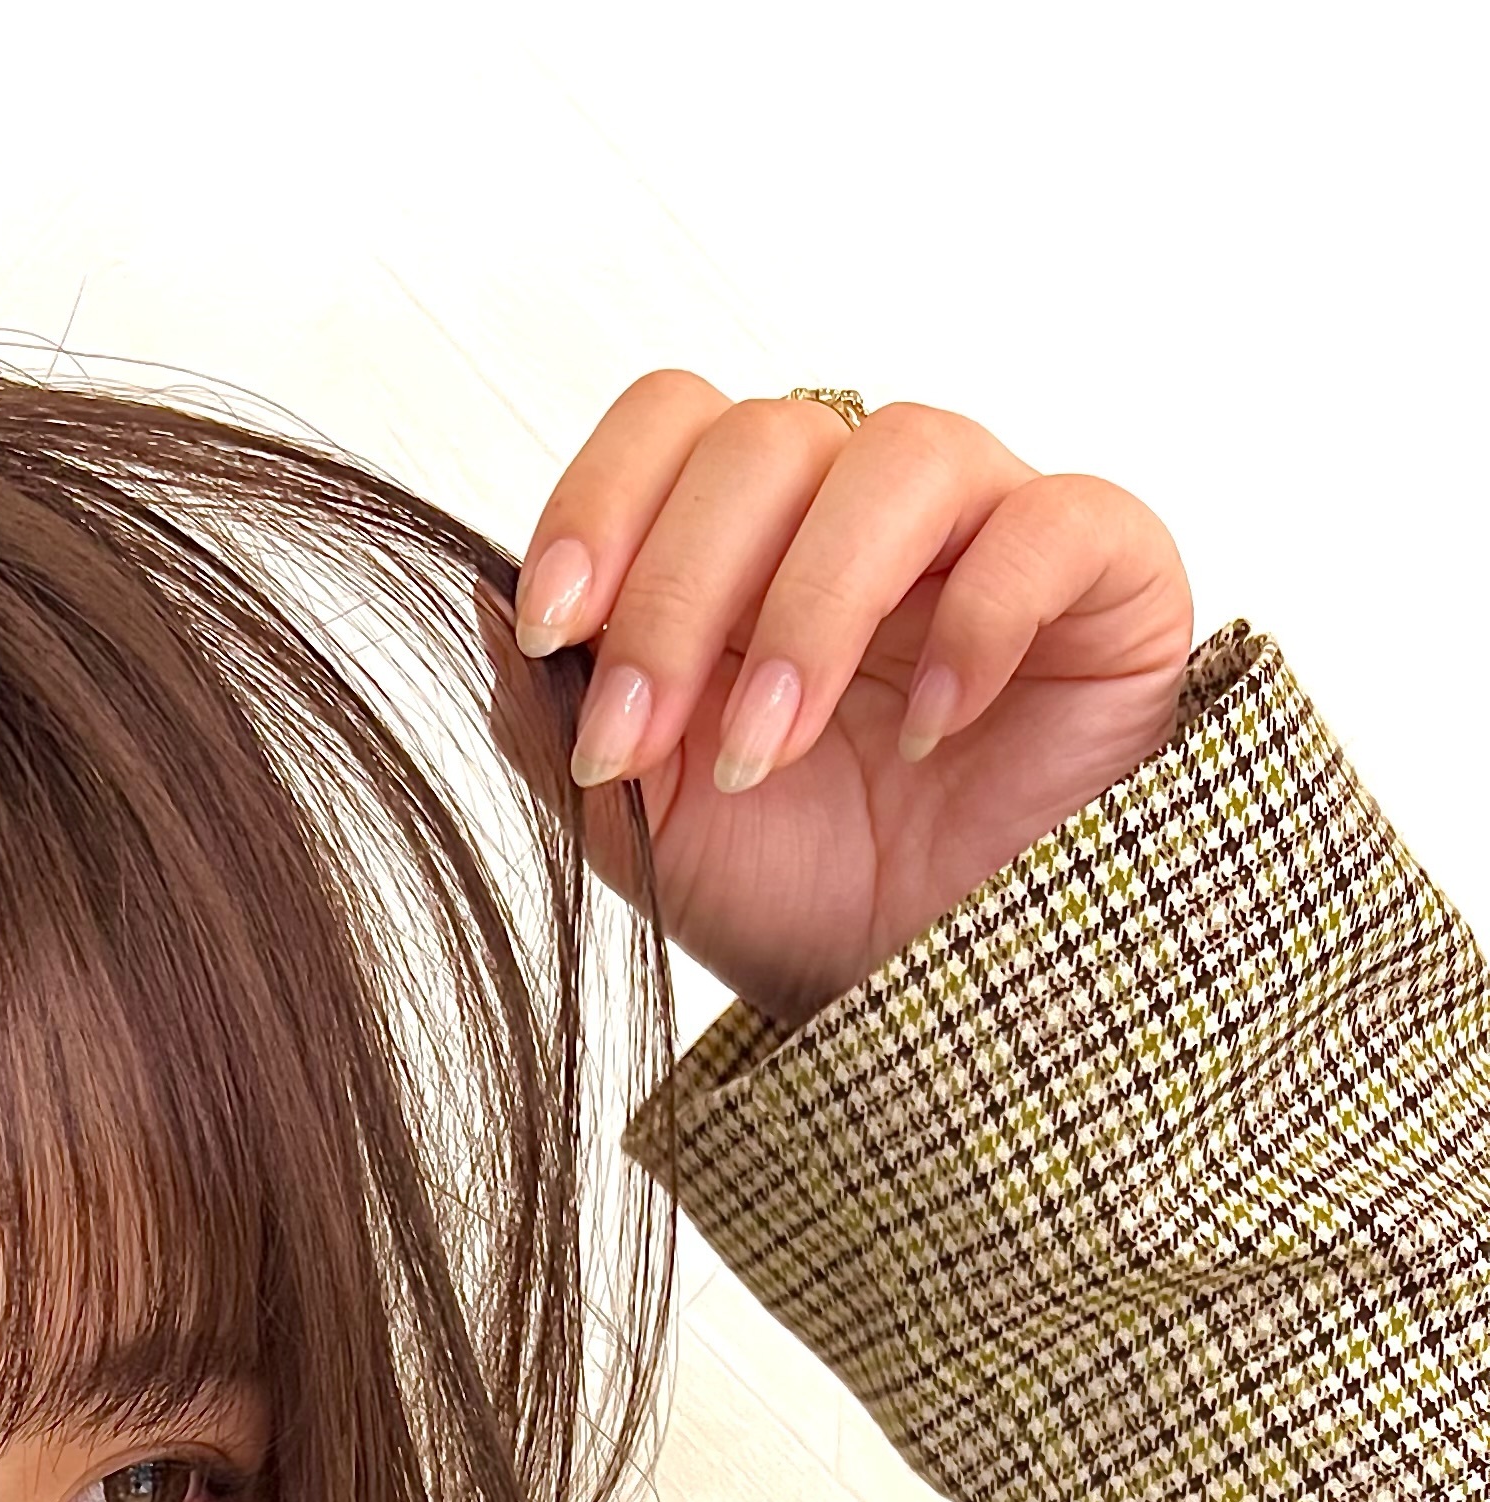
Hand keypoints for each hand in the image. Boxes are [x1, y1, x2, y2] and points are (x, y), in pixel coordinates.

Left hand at [487, 374, 1194, 1024]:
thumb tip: (482, 603)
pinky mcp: (1103, 565)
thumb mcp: (644, 826)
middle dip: (681, 594)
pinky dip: (976, 621)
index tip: (551, 634)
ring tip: (772, 750)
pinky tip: (928, 735)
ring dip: (811, 609)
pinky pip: (1050, 521)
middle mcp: (859, 502)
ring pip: (900, 453)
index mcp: (745, 534)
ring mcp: (987, 520)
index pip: (668, 425)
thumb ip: (555, 718)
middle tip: (645, 743)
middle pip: (764, 439)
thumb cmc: (801, 890)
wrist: (942, 991)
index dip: (601, 505)